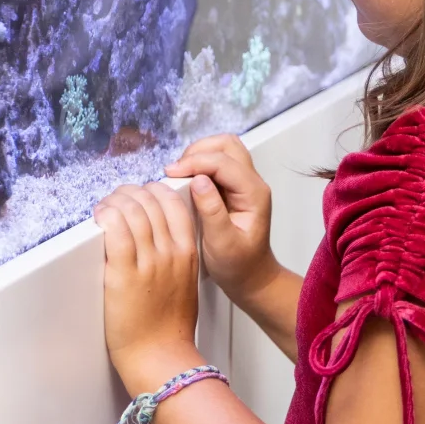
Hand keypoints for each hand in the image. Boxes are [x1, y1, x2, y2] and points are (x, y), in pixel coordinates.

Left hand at [93, 180, 203, 391]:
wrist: (160, 357)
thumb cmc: (171, 328)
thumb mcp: (187, 283)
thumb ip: (178, 256)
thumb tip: (161, 236)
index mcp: (188, 253)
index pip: (173, 203)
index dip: (153, 191)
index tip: (141, 194)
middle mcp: (170, 252)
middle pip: (150, 201)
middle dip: (130, 192)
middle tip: (117, 198)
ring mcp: (149, 262)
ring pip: (132, 210)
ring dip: (114, 201)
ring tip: (105, 207)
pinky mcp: (124, 274)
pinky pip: (116, 230)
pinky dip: (107, 215)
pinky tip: (100, 216)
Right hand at [163, 135, 275, 296]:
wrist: (251, 278)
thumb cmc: (239, 266)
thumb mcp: (222, 244)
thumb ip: (211, 211)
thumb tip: (198, 181)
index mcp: (253, 194)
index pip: (224, 162)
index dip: (196, 162)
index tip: (171, 172)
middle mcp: (252, 183)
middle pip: (227, 145)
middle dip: (199, 151)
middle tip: (176, 170)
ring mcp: (244, 183)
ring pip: (223, 150)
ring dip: (200, 155)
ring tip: (180, 174)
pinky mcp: (234, 188)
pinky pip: (218, 163)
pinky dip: (200, 164)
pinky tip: (186, 180)